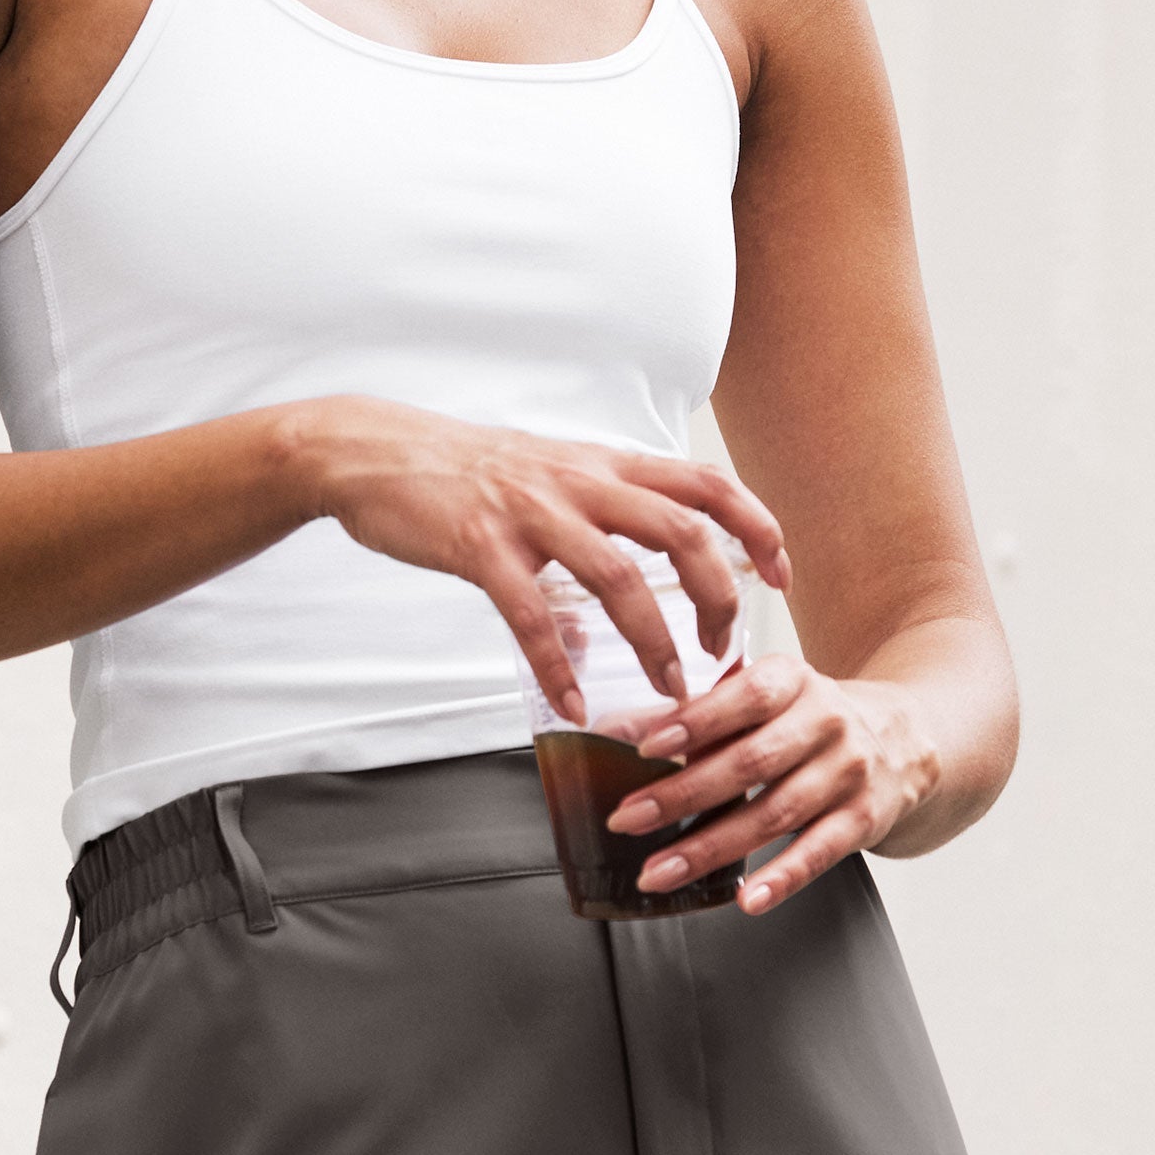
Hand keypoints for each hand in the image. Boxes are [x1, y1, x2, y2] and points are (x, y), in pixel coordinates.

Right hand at [287, 395, 791, 720]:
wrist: (373, 450)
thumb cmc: (460, 468)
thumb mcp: (539, 480)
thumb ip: (585, 531)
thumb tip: (603, 619)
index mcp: (600, 464)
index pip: (704, 483)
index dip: (754, 526)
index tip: (781, 574)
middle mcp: (578, 481)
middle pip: (681, 530)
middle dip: (719, 594)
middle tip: (723, 649)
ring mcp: (530, 512)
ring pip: (618, 577)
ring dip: (653, 643)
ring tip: (668, 693)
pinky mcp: (480, 546)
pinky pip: (530, 615)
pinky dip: (557, 666)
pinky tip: (569, 705)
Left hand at [603, 656, 941, 912]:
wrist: (901, 739)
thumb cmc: (807, 716)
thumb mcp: (761, 697)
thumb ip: (694, 715)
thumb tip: (614, 731)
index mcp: (792, 680)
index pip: (744, 698)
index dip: (695, 722)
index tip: (646, 746)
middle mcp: (825, 722)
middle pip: (750, 763)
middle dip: (682, 794)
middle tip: (628, 818)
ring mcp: (847, 773)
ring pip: (774, 815)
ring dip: (711, 848)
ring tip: (659, 870)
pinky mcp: (864, 820)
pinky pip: (818, 853)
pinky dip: (780, 879)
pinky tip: (744, 899)